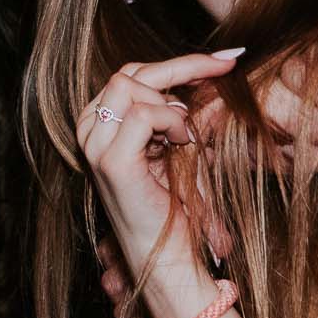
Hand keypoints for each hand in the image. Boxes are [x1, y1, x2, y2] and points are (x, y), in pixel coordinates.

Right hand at [74, 52, 236, 314]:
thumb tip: (215, 75)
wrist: (168, 259)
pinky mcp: (111, 161)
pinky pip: (145, 114)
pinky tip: (184, 145)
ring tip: (189, 138)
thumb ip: (186, 114)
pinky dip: (173, 122)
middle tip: (227, 68)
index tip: (228, 58)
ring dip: (174, 105)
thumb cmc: (177, 208)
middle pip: (130, 72)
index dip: (181, 62)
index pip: (133, 74)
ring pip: (132, 86)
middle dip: (184, 67)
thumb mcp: (182, 150)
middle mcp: (89, 130)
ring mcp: (95, 145)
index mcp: (99, 124)